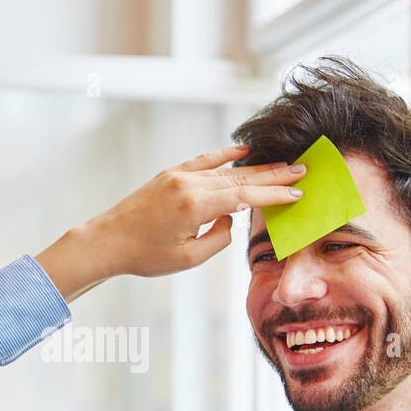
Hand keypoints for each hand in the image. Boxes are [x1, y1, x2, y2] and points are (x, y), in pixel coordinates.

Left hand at [36, 144, 304, 300]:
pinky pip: (204, 161)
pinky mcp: (170, 174)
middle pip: (240, 178)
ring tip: (282, 164)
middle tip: (302, 170)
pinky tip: (242, 151)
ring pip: (225, 169)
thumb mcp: (188, 258)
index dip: (273, 195)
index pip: (244, 197)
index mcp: (195, 206)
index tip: (297, 193)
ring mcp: (178, 175)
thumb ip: (218, 239)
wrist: (107, 240)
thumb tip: (230, 220)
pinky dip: (224, 156)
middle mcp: (188, 184)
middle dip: (274, 175)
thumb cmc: (145, 256)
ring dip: (255, 167)